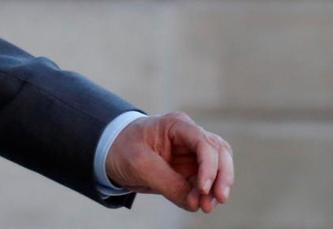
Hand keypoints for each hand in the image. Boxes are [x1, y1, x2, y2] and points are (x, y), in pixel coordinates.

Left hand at [104, 112, 232, 213]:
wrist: (110, 153)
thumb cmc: (122, 149)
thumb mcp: (140, 164)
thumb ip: (168, 182)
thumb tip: (196, 203)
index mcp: (177, 125)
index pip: (204, 143)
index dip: (210, 166)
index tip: (203, 189)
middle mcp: (189, 137)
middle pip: (220, 152)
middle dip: (222, 177)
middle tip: (219, 199)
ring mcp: (191, 153)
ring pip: (219, 168)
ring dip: (216, 188)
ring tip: (205, 207)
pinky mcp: (189, 170)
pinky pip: (206, 182)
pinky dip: (205, 194)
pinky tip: (197, 204)